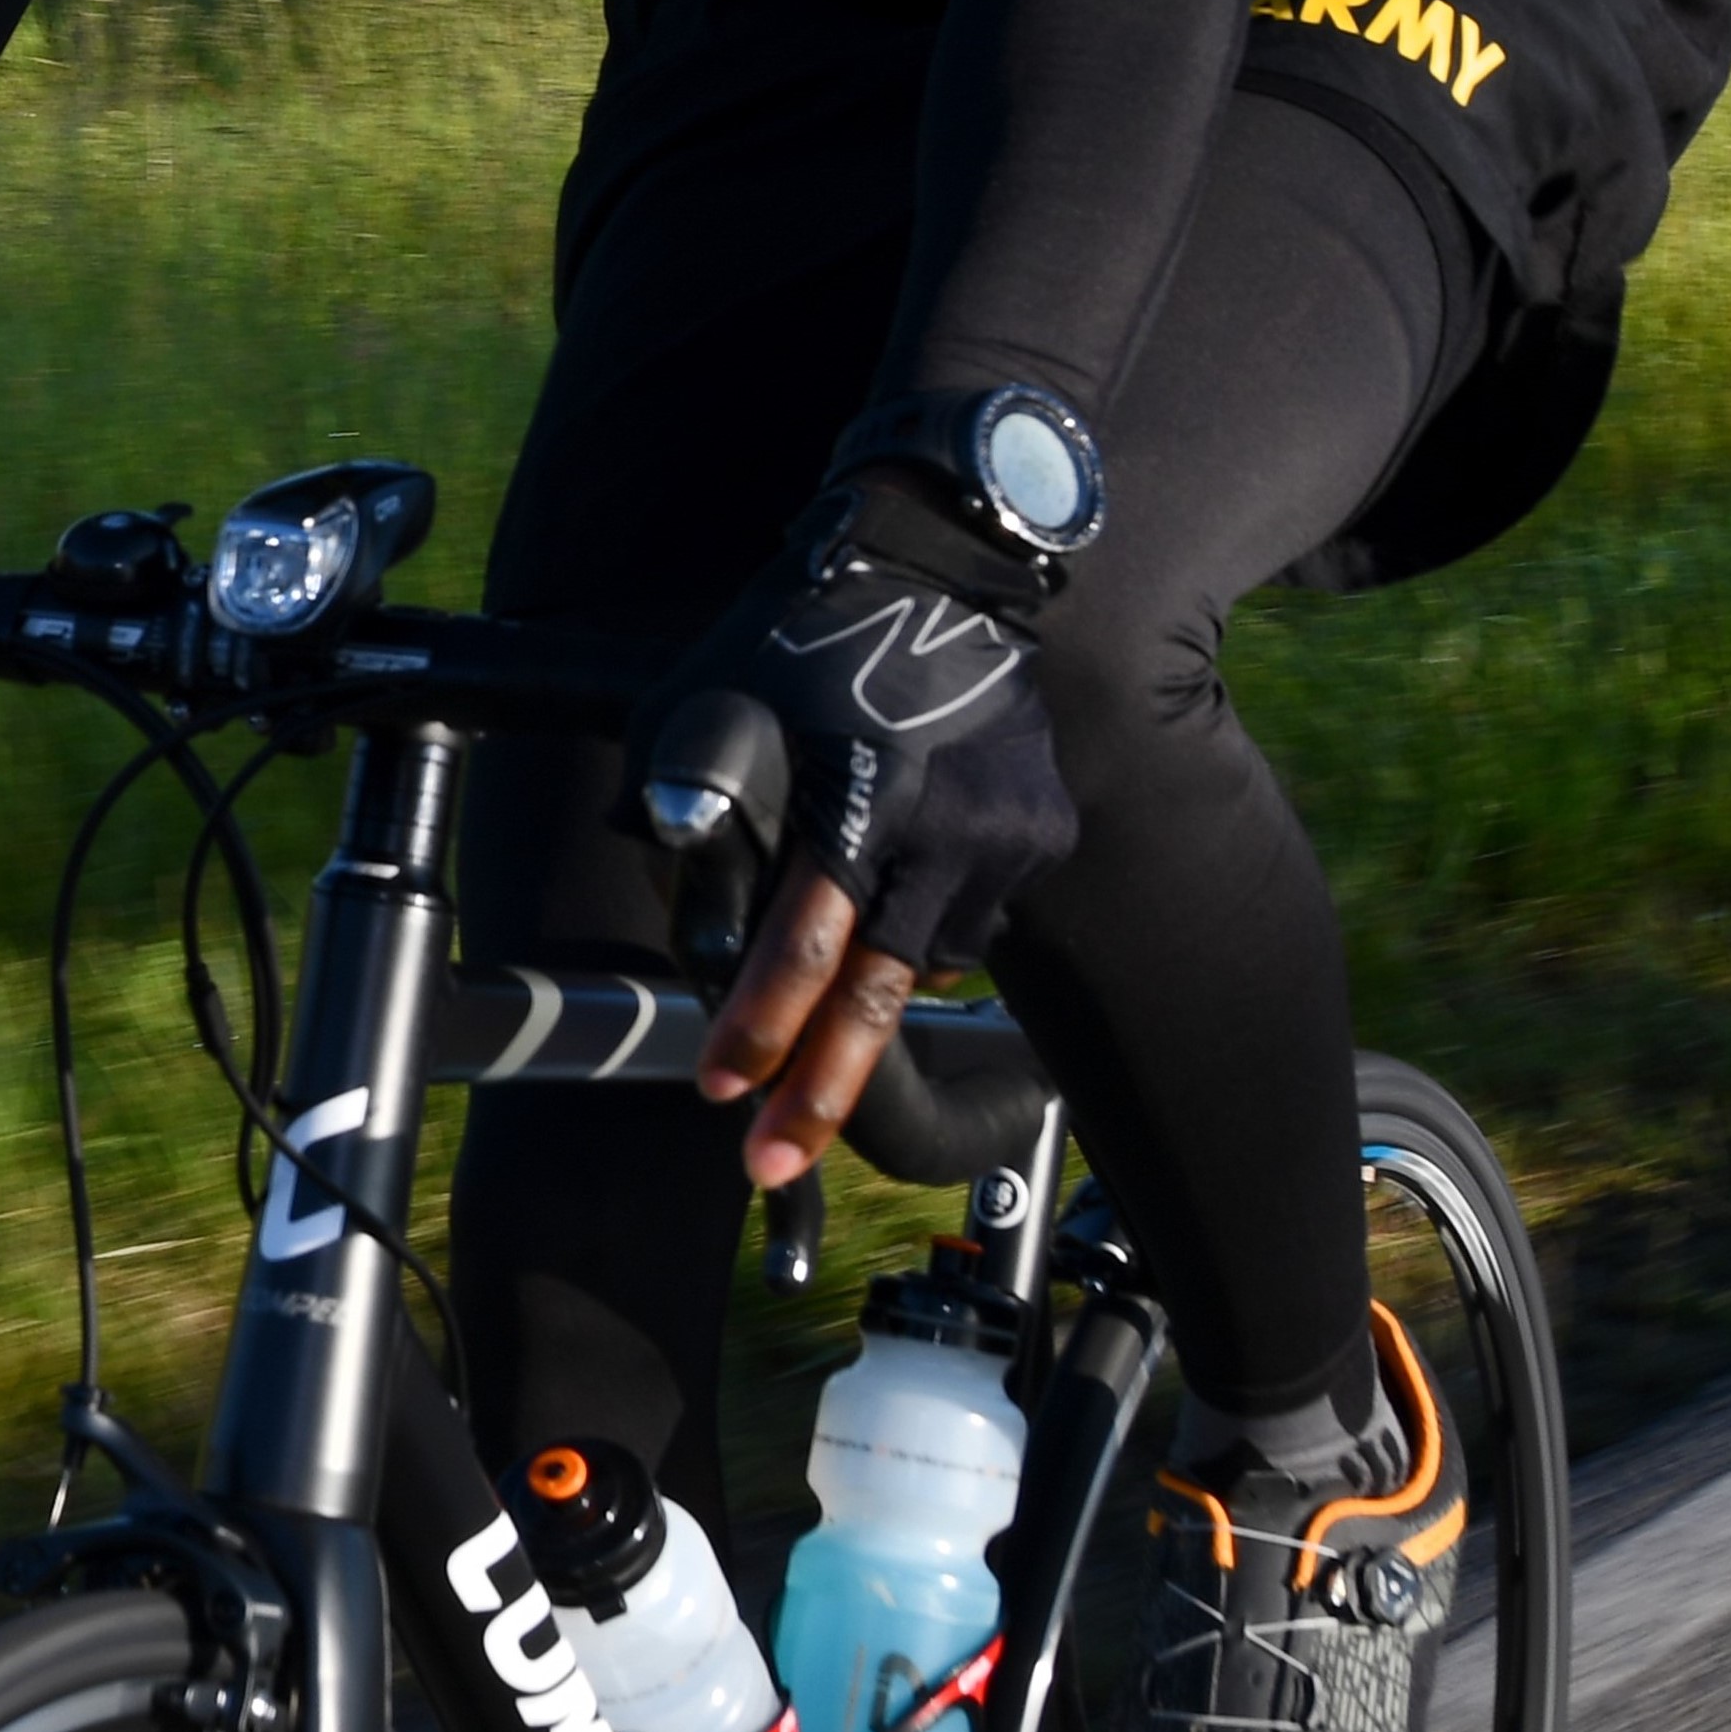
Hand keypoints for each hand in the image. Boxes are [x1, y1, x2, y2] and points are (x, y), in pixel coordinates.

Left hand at [643, 476, 1076, 1191]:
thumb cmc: (802, 635)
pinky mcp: (1045, 828)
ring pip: (927, 960)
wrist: (941, 566)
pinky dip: (922, 924)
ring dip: (869, 989)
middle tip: (771, 1165)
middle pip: (880, 995)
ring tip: (823, 984)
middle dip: (821, 1091)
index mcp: (864, 792)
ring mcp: (1009, 831)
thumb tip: (685, 894)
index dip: (761, 1026)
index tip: (722, 1093)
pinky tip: (892, 888)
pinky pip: (971, 916)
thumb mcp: (712, 699)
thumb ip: (691, 797)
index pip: (807, 943)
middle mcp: (948, 823)